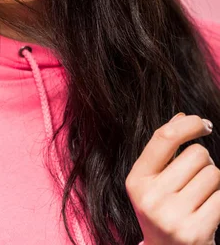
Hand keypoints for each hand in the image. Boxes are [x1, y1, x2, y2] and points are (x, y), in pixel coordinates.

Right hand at [125, 113, 219, 243]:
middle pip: (196, 154)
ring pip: (213, 174)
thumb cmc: (164, 210)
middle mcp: (151, 198)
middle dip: (204, 161)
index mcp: (137, 180)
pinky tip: (207, 212)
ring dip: (214, 181)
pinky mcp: (195, 232)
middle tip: (196, 178)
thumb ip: (165, 149)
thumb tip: (182, 116)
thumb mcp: (155, 180)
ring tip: (200, 197)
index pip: (165, 137)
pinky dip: (219, 199)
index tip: (203, 123)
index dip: (188, 124)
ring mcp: (172, 217)